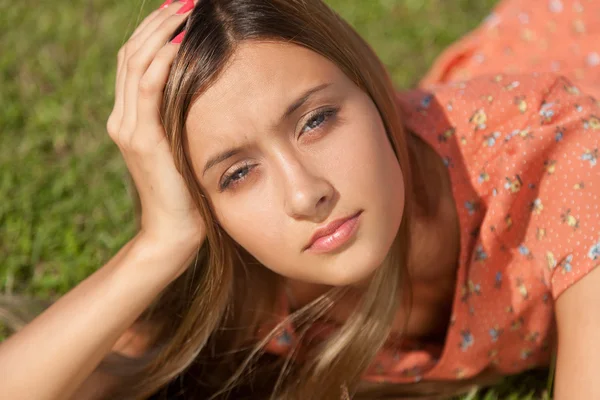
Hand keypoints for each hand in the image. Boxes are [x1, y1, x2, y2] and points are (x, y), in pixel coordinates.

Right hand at [106, 1, 204, 252]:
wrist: (176, 233)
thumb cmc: (191, 193)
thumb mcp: (187, 147)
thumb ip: (186, 120)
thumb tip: (212, 88)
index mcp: (133, 117)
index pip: (137, 60)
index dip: (156, 31)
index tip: (183, 10)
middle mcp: (124, 118)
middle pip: (132, 53)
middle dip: (158, 22)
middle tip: (185, 0)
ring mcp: (128, 128)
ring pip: (136, 63)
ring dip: (161, 32)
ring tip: (186, 9)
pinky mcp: (142, 141)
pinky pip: (147, 89)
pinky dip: (162, 61)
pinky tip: (182, 42)